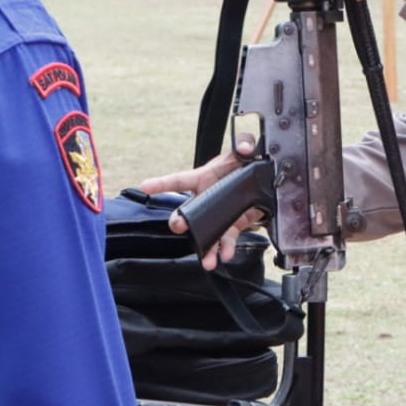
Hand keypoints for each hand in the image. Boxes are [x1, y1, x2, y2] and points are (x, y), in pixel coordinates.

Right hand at [134, 137, 262, 270]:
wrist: (262, 182)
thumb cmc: (245, 164)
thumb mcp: (246, 150)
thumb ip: (245, 144)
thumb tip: (246, 149)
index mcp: (204, 178)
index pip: (180, 180)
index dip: (162, 183)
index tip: (144, 186)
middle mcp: (206, 198)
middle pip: (187, 212)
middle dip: (181, 221)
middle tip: (179, 226)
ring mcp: (217, 214)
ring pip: (206, 232)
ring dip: (206, 247)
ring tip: (207, 261)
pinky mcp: (232, 225)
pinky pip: (226, 238)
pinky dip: (225, 248)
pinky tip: (225, 256)